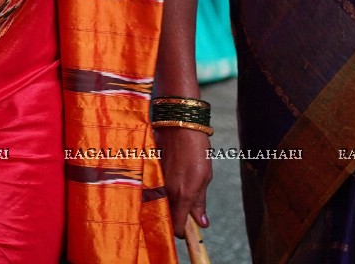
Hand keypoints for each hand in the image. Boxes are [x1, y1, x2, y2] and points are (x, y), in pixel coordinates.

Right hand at [157, 123, 212, 239]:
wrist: (180, 124)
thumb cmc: (197, 150)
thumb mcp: (205, 177)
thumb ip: (200, 202)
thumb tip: (202, 223)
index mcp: (183, 195)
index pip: (178, 226)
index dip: (182, 231)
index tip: (186, 228)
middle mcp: (166, 191)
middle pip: (166, 216)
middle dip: (173, 217)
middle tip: (182, 210)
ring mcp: (156, 182)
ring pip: (159, 202)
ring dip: (165, 203)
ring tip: (174, 191)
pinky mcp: (149, 172)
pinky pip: (152, 188)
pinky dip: (158, 189)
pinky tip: (166, 180)